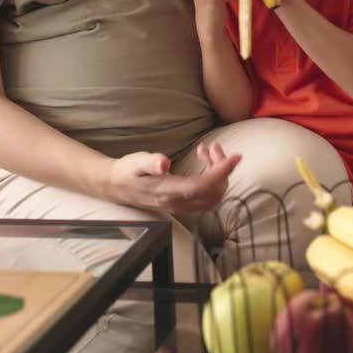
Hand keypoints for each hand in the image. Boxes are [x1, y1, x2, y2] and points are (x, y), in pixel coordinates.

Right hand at [106, 143, 240, 214]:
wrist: (116, 186)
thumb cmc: (127, 171)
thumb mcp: (136, 162)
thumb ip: (150, 162)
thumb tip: (163, 163)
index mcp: (168, 192)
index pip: (203, 186)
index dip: (222, 173)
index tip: (236, 157)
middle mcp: (178, 203)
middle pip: (213, 192)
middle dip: (221, 169)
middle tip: (214, 147)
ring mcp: (181, 206)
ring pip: (212, 195)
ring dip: (217, 173)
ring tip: (208, 150)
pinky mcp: (183, 204)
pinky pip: (206, 195)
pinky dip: (212, 177)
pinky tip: (203, 160)